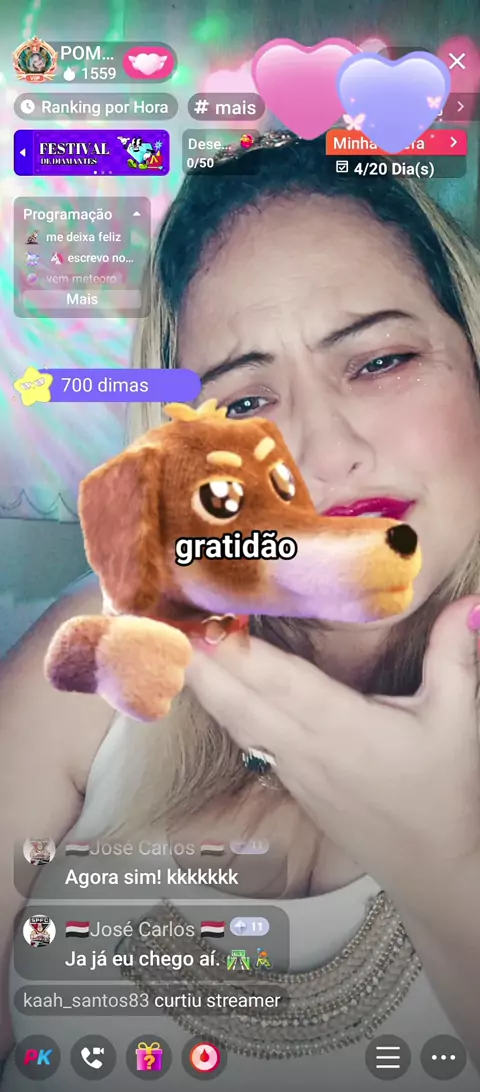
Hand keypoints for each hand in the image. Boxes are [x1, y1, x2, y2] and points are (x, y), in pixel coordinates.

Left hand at [185, 597, 479, 904]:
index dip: (240, 656)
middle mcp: (309, 749)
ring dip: (200, 685)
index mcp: (345, 730)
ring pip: (234, 722)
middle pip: (239, 702)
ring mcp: (293, 770)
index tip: (203, 624)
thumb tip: (471, 603)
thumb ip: (453, 656)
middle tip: (157, 622)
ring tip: (167, 645)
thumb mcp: (457, 719)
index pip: (283, 685)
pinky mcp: (290, 782)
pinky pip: (245, 738)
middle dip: (196, 664)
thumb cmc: (443, 793)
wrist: (432, 869)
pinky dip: (221, 708)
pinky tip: (205, 685)